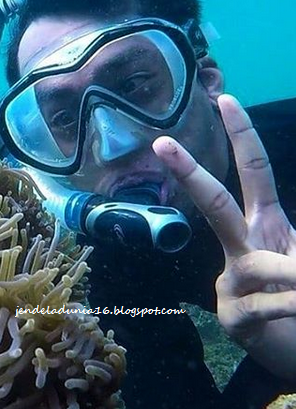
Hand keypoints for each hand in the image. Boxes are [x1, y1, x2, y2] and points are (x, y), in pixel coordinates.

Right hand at [152, 94, 295, 381]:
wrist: (289, 346)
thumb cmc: (293, 289)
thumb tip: (295, 248)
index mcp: (263, 222)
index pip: (253, 170)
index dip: (241, 134)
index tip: (225, 98)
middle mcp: (244, 243)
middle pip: (215, 202)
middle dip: (189, 172)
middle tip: (161, 144)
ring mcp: (232, 279)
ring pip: (256, 264)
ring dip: (290, 272)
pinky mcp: (232, 316)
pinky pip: (266, 306)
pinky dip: (287, 306)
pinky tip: (294, 310)